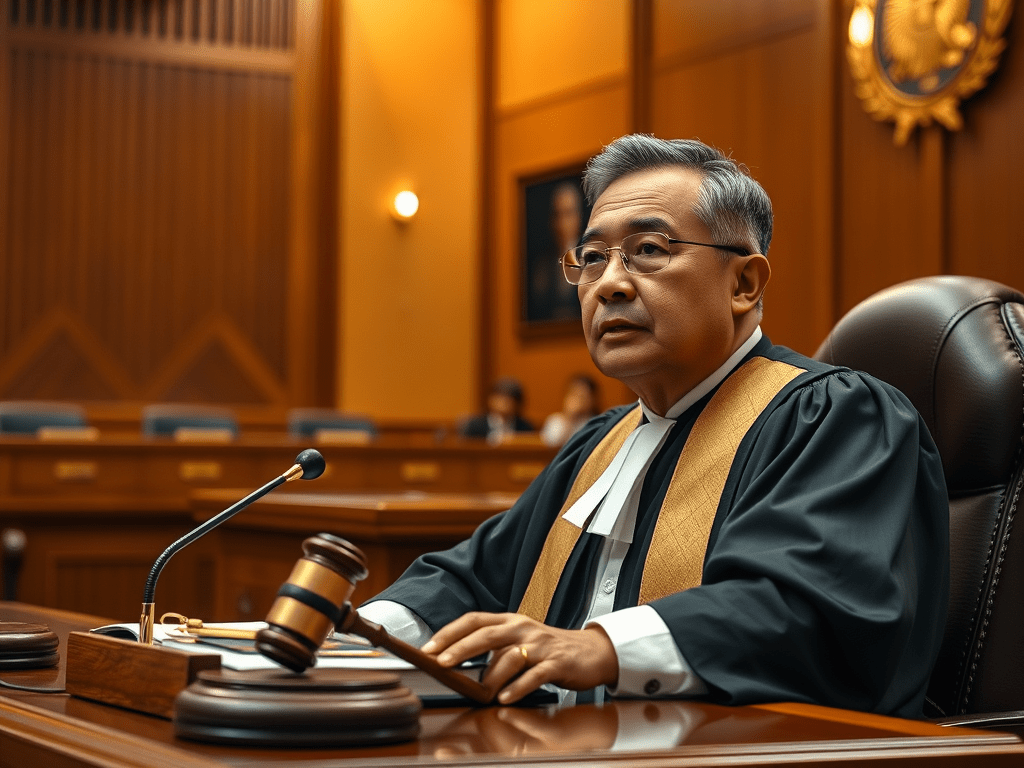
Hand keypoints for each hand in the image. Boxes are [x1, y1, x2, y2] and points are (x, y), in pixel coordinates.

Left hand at [420, 612, 618, 704]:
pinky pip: (535, 675)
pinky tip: (505, 698)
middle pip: (486, 634)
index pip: (474, 620)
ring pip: (510, 655)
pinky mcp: (557, 663)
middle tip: (440, 662)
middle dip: (460, 648)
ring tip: (473, 688)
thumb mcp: (518, 641)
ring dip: (490, 674)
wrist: (590, 651)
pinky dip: (518, 687)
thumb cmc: (548, 648)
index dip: (450, 632)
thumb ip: (493, 648)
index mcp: (509, 621)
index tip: (429, 648)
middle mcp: (522, 628)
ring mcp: (540, 645)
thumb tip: (457, 661)